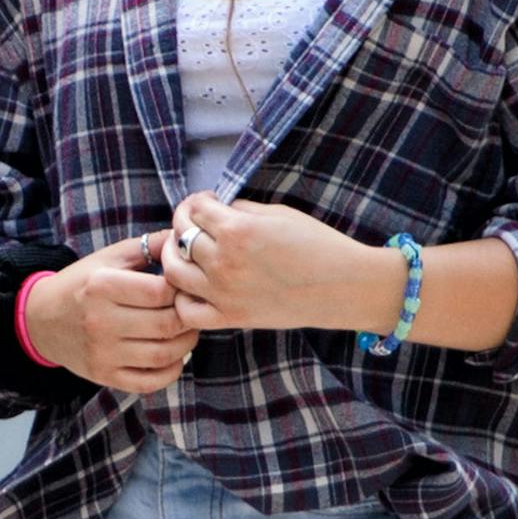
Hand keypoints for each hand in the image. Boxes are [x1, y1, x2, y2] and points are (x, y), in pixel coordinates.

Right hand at [21, 230, 197, 392]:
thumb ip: (146, 246)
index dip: (182, 289)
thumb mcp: (107, 258)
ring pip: (164, 354)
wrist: (41, 320)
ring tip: (185, 330)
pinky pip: (150, 381)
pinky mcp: (104, 375)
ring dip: (186, 342)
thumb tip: (184, 237)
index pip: (160, 292)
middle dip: (188, 316)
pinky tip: (173, 355)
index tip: (184, 286)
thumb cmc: (81, 284)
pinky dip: (172, 370)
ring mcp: (102, 352)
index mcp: (101, 286)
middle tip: (191, 308)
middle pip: (166, 323)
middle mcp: (100, 321)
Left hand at [163, 192, 394, 331]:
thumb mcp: (277, 214)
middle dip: (182, 222)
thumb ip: (239, 210)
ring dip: (173, 256)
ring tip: (184, 250)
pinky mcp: (231, 318)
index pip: (194, 209)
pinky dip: (181, 298)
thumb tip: (213, 208)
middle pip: (180, 235)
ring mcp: (223, 293)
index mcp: (236, 231)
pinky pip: (187, 312)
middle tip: (193, 221)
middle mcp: (224, 262)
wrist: (345, 286)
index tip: (206, 202)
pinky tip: (192, 287)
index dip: (196, 201)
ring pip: (173, 272)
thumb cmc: (318, 244)